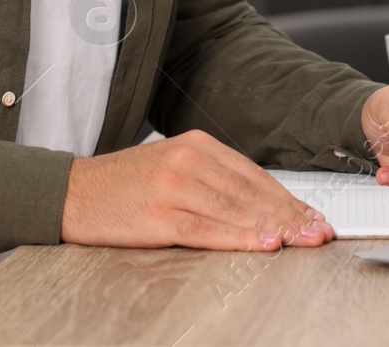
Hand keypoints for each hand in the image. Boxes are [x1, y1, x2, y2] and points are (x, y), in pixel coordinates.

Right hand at [60, 128, 333, 249]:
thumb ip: (213, 179)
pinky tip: (263, 243)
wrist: (70, 191)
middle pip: (251, 192)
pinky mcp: (159, 215)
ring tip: (301, 240)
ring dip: (274, 227)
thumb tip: (260, 204)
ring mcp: (173, 187)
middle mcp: (188, 160)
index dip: (287, 198)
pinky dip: (240, 237)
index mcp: (196, 144)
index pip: (253, 174)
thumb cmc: (124, 185)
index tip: (312, 215)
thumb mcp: (172, 167)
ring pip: (236, 209)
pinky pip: (208, 229)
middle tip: (319, 232)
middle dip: (290, 215)